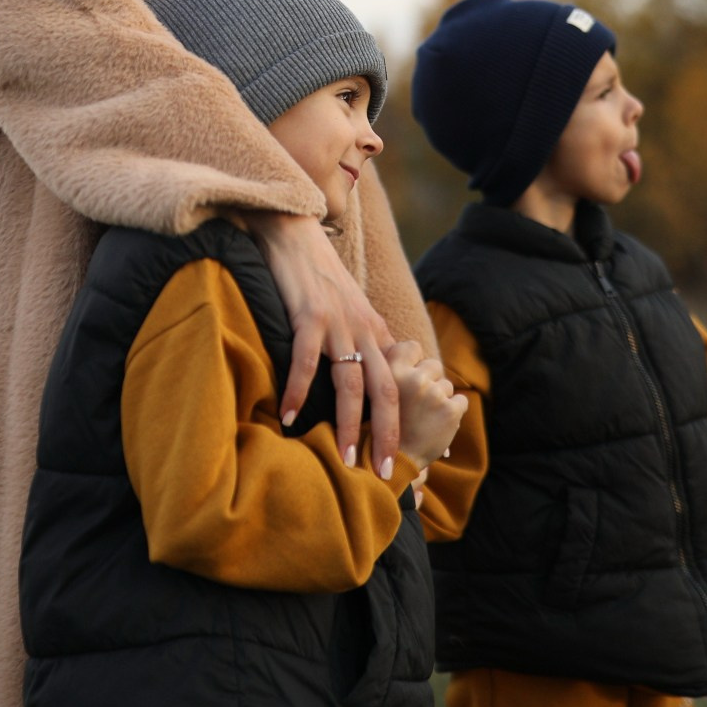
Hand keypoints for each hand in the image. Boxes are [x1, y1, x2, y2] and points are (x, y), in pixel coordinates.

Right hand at [243, 212, 397, 477]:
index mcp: (377, 332)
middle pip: (385, 391)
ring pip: (350, 382)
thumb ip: (364, 342)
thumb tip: (367, 380)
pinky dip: (298, 390)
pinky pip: (305, 360)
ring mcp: (338, 323)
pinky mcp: (309, 314)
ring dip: (348, 424)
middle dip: (388, 434)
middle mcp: (364, 330)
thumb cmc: (317, 277)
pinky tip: (289, 417)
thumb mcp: (351, 310)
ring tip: (344, 459)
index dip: (409, 422)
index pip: (400, 386)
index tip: (416, 458)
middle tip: (386, 474)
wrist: (295, 232)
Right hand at [387, 340, 466, 466]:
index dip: (413, 361)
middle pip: (433, 365)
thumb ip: (389, 369)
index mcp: (390, 371)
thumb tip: (407, 348)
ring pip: (447, 385)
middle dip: (429, 381)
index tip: (407, 377)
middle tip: (415, 404)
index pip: (412, 346)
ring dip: (440, 399)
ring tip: (423, 417)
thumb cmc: (384, 424)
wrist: (394, 462)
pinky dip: (454, 413)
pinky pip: (461, 401)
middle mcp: (412, 379)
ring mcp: (433, 395)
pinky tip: (437, 424)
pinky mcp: (450, 411)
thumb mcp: (377, 392)